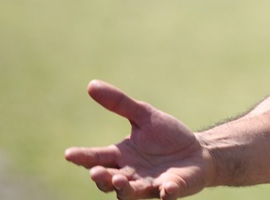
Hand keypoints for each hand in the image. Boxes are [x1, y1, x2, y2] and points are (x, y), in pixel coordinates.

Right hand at [64, 80, 211, 198]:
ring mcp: (149, 185)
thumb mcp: (144, 115)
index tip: (69, 154)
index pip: (97, 158)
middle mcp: (130, 175)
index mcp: (121, 156)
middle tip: (96, 172)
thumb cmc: (167, 136)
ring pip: (131, 193)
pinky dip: (165, 193)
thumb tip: (91, 84)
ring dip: (125, 189)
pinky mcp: (170, 189)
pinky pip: (166, 194)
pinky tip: (166, 188)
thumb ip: (120, 104)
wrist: (197, 152)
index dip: (83, 157)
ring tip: (121, 180)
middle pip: (109, 181)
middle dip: (102, 178)